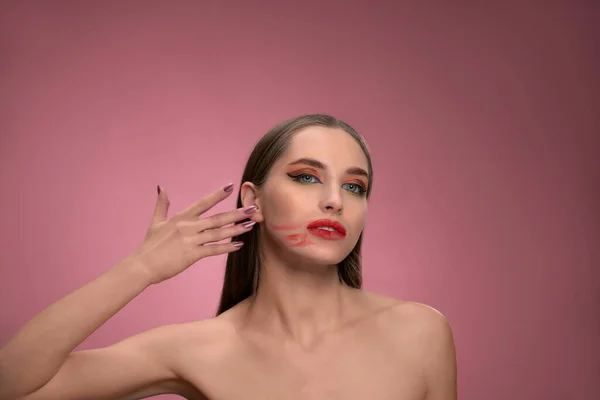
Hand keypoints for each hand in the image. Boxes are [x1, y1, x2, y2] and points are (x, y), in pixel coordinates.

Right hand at [128, 183, 255, 284]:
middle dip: (236, 213)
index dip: (217, 195)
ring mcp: (190, 241)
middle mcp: (188, 227)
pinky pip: (213, 250)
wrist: (142, 265)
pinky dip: (227, 247)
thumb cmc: (149, 245)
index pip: (202, 203)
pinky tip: (239, 245)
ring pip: (218, 233)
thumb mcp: (156, 222)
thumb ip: (162, 204)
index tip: (231, 187)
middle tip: (253, 209)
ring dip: (236, 229)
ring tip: (250, 225)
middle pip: (217, 218)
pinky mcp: (191, 255)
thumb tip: (162, 187)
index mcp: (181, 218)